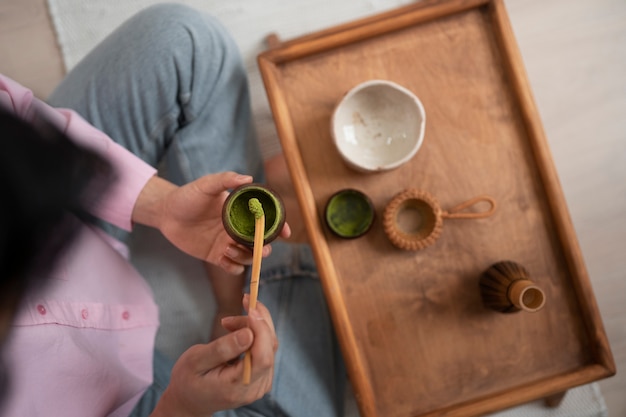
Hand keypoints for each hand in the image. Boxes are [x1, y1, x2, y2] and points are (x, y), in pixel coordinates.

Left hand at [133, 171, 290, 273]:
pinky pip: (232, 267)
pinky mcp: (216, 256)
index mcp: (241, 213)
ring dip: (244, 256)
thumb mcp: (206, 185)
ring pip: (248, 257)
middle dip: (264, 248)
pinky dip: (233, 266)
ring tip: (227, 248)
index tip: (285, 232)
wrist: (166, 213)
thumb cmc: (187, 196)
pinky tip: (224, 258)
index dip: (279, 227)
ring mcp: (227, 243)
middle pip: (261, 243)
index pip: (266, 220)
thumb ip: (226, 180)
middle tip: (258, 247)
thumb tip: (248, 178)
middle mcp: (237, 229)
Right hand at [150, 297, 277, 416]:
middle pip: (269, 347)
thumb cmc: (188, 379)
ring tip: (228, 323)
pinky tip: (238, 329)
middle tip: (236, 308)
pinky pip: (266, 348)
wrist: (190, 400)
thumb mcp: (196, 361)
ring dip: (254, 325)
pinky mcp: (262, 376)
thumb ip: (222, 348)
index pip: (262, 358)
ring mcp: (261, 383)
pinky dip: (256, 332)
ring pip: (269, 344)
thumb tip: (249, 334)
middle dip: (255, 321)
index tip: (250, 308)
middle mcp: (255, 388)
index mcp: (237, 387)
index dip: (261, 330)